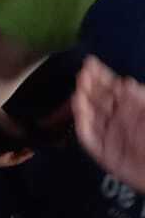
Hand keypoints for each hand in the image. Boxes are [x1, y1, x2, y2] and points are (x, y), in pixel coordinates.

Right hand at [73, 56, 144, 191]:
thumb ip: (140, 99)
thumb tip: (126, 83)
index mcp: (131, 109)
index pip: (111, 89)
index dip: (100, 76)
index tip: (90, 63)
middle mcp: (118, 121)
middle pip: (98, 100)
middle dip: (88, 86)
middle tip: (82, 74)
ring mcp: (110, 137)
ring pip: (90, 117)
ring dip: (82, 102)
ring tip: (79, 89)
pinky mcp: (104, 154)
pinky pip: (89, 138)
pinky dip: (82, 124)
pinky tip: (80, 110)